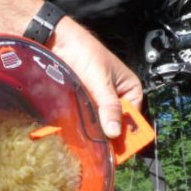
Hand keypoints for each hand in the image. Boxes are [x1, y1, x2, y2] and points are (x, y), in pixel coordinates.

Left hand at [50, 17, 142, 138]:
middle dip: (108, 133)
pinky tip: (77, 134)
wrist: (58, 41)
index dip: (126, 133)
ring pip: (100, 122)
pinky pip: (86, 118)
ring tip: (87, 143)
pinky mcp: (82, 102)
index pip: (132, 117)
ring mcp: (98, 101)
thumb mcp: (100, 80)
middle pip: (116, 123)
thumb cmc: (85, 52)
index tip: (116, 149)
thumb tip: (115, 132)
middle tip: (99, 148)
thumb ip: (109, 106)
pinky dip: (83, 125)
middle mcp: (116, 97)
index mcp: (130, 89)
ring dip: (94, 131)